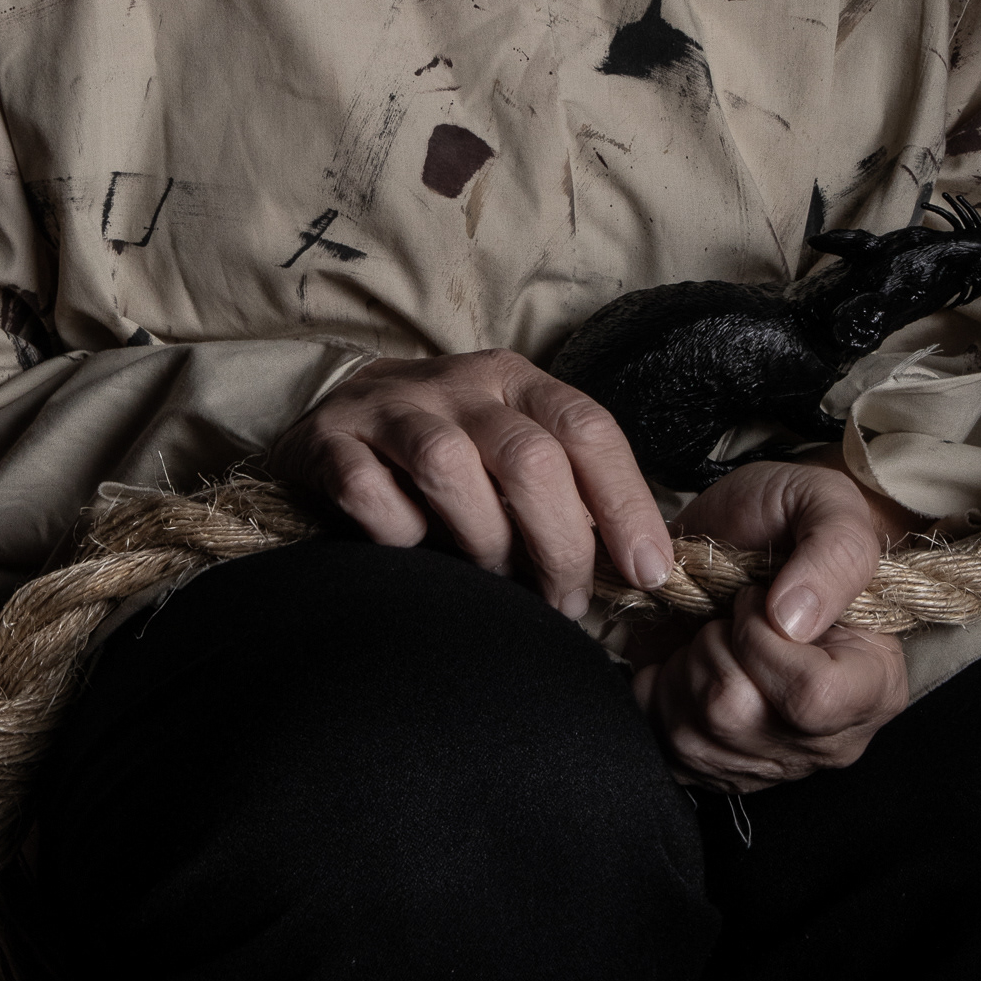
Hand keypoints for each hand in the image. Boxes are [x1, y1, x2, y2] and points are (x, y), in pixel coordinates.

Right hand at [271, 349, 672, 618]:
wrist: (336, 408)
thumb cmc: (447, 446)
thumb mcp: (511, 449)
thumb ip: (567, 490)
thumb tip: (636, 566)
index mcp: (515, 380)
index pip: (588, 429)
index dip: (626, 504)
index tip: (648, 572)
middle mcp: (458, 383)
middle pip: (528, 458)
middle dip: (558, 545)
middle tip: (564, 600)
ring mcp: (391, 407)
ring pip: (449, 467)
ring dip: (481, 541)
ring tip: (492, 576)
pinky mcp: (331, 439)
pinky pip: (368, 492)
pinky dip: (396, 534)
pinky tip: (409, 547)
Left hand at [632, 462, 907, 793]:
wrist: (744, 538)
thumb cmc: (790, 521)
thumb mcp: (826, 503)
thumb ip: (835, 551)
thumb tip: (793, 620)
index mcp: (876, 683)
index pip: (814, 697)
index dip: (766, 641)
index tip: (759, 598)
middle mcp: (830, 737)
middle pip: (740, 715)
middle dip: (716, 642)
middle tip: (733, 608)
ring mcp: (773, 760)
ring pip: (697, 730)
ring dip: (685, 662)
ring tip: (713, 630)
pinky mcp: (719, 766)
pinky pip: (666, 743)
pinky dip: (660, 692)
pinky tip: (690, 660)